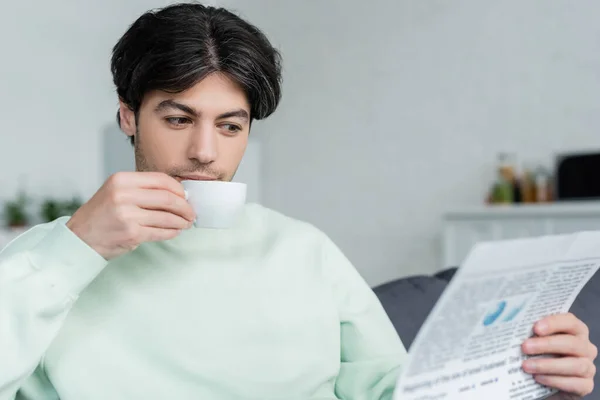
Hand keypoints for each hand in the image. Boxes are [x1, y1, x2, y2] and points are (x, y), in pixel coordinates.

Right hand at [66, 172, 195, 259]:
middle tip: (191, 213)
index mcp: (121, 180)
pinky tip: (175, 232)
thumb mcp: (116, 193)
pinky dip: (172, 232)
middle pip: (167, 198)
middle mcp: (123, 195)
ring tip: (186, 223)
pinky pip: (160, 231)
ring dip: (181, 221)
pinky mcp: (131, 233)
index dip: (178, 189)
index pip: (160, 180)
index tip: (186, 196)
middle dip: (185, 206)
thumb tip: (175, 193)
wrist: (78, 239)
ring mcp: (127, 214)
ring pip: (166, 216)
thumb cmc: (100, 217)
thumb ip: (141, 190)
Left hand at [521, 313, 597, 397]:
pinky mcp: (586, 385)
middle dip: (546, 345)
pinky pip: (575, 383)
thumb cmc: (540, 355)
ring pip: (575, 365)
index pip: (570, 321)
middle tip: (525, 347)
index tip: (535, 328)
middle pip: (572, 343)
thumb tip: (511, 327)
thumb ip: (531, 333)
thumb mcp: (535, 341)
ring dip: (548, 365)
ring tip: (526, 366)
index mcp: (575, 331)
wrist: (545, 381)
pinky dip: (554, 380)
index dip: (554, 323)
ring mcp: (588, 367)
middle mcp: (585, 347)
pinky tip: (538, 378)